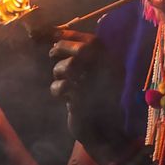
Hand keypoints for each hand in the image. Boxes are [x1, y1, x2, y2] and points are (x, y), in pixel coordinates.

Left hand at [49, 30, 133, 160]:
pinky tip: (65, 98)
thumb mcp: (93, 74)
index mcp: (114, 63)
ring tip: (64, 83)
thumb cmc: (95, 100)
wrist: (103, 132)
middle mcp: (110, 72)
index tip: (50, 32)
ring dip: (58, 73)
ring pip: (68, 67)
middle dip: (62, 48)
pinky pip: (61, 86)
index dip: (69, 34)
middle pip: (83, 49)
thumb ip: (81, 56)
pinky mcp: (83, 99)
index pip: (92, 41)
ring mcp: (97, 85)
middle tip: (52, 54)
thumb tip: (54, 36)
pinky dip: (57, 91)